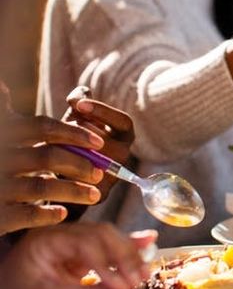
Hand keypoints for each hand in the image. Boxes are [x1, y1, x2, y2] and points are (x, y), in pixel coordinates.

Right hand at [0, 112, 107, 235]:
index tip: (100, 142)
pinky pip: (28, 215)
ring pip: (42, 187)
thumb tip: (3, 86)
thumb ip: (0, 115)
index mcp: (1, 134)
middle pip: (47, 157)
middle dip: (79, 164)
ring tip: (96, 195)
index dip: (73, 133)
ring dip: (74, 191)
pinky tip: (64, 213)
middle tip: (101, 172)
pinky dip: (49, 214)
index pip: (41, 127)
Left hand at [0, 224, 154, 288]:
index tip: (121, 286)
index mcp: (46, 240)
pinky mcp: (80, 257)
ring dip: (129, 257)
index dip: (108, 264)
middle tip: (137, 279)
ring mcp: (72, 245)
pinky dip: (126, 250)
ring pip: (109, 240)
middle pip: (102, 236)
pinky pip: (107, 250)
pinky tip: (147, 242)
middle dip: (124, 257)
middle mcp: (61, 236)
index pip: (87, 243)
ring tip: (143, 274)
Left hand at [62, 86, 136, 202]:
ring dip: (75, 154)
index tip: (78, 104)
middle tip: (62, 129)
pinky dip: (68, 173)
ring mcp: (114, 177)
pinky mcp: (100, 195)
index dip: (103, 111)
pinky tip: (52, 166)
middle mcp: (124, 155)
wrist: (64, 176)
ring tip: (54, 148)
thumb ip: (79, 104)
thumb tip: (80, 92)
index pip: (123, 121)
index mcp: (123, 135)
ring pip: (99, 164)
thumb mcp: (75, 120)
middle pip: (111, 143)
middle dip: (84, 135)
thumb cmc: (71, 141)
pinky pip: (87, 184)